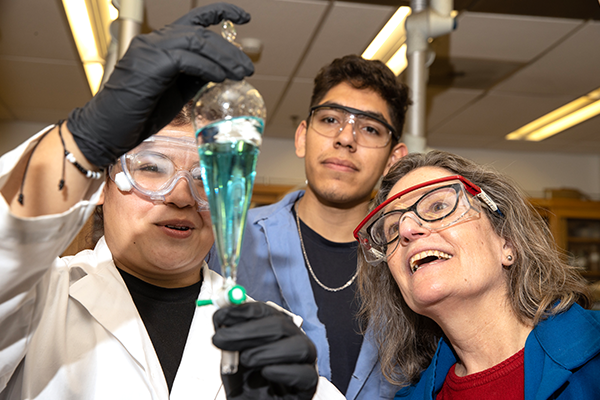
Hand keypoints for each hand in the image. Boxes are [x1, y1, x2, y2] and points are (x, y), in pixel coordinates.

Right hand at [67, 2, 253, 167]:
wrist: (108, 129)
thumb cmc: (140, 113)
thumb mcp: (178, 91)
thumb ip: (196, 77)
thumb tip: (222, 70)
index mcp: (160, 45)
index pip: (194, 20)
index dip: (221, 12)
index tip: (245, 18)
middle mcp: (154, 41)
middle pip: (200, 33)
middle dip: (229, 50)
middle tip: (248, 68)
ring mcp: (149, 50)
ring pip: (196, 41)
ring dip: (224, 58)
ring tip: (241, 74)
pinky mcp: (149, 63)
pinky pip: (186, 58)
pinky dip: (208, 67)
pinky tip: (220, 77)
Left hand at [213, 302, 318, 399]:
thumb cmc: (247, 385)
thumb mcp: (232, 358)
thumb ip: (229, 339)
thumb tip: (220, 318)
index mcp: (276, 330)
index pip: (265, 311)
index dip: (243, 311)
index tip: (222, 316)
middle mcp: (293, 341)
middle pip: (282, 325)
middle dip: (249, 330)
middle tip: (223, 338)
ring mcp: (305, 362)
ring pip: (299, 347)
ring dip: (267, 351)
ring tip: (246, 360)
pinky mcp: (308, 385)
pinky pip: (305, 374)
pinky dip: (284, 371)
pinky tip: (266, 373)